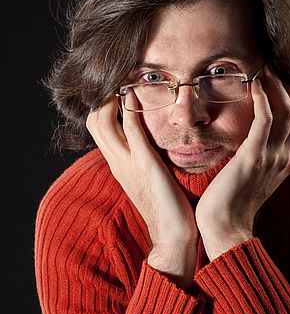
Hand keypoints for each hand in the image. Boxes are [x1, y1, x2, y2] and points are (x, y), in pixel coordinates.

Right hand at [86, 92, 197, 288]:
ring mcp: (127, 162)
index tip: (119, 84)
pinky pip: (130, 130)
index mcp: (118, 164)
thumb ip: (146, 159)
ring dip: (112, 95)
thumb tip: (152, 142)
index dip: (104, 102)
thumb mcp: (150, 179)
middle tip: (121, 76)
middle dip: (103, 94)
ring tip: (126, 77)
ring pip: (103, 120)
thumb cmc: (167, 207)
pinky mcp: (144, 164)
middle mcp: (117, 161)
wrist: (172, 236)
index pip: (98, 125)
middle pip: (94, 119)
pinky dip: (130, 109)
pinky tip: (137, 93)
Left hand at [195, 66, 289, 259]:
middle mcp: (286, 157)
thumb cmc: (232, 201)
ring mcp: (273, 158)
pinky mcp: (254, 157)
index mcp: (288, 160)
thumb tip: (251, 135)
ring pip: (288, 110)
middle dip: (287, 84)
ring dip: (276, 85)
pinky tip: (253, 85)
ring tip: (262, 69)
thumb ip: (260, 154)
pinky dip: (263, 98)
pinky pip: (266, 120)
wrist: (225, 228)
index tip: (275, 78)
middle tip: (269, 66)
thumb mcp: (255, 175)